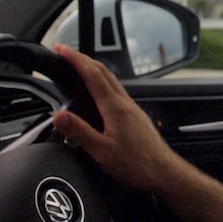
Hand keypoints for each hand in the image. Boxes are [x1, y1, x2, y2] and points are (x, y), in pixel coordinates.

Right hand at [51, 44, 176, 193]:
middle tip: (66, 53)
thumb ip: (79, 132)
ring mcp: (132, 108)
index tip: (62, 49)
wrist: (163, 171)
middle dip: (83, 59)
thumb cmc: (137, 164)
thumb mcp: (102, 151)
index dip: (75, 59)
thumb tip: (59, 116)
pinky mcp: (135, 116)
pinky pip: (116, 91)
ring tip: (79, 67)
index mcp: (115, 107)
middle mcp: (125, 103)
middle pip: (103, 72)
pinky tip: (99, 92)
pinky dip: (103, 82)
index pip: (92, 74)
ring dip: (93, 69)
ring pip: (111, 80)